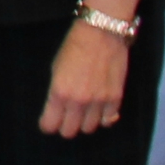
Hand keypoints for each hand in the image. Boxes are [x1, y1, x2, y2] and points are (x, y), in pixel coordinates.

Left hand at [38, 21, 130, 137]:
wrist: (101, 34)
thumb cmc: (73, 48)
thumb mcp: (55, 69)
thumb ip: (56, 92)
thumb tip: (57, 108)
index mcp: (59, 92)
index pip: (50, 124)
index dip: (47, 125)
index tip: (48, 122)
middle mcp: (78, 101)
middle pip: (69, 131)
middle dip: (65, 126)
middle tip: (65, 118)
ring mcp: (99, 101)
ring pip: (89, 128)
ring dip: (84, 122)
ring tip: (83, 112)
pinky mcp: (116, 98)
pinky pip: (109, 121)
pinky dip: (103, 118)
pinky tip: (99, 110)